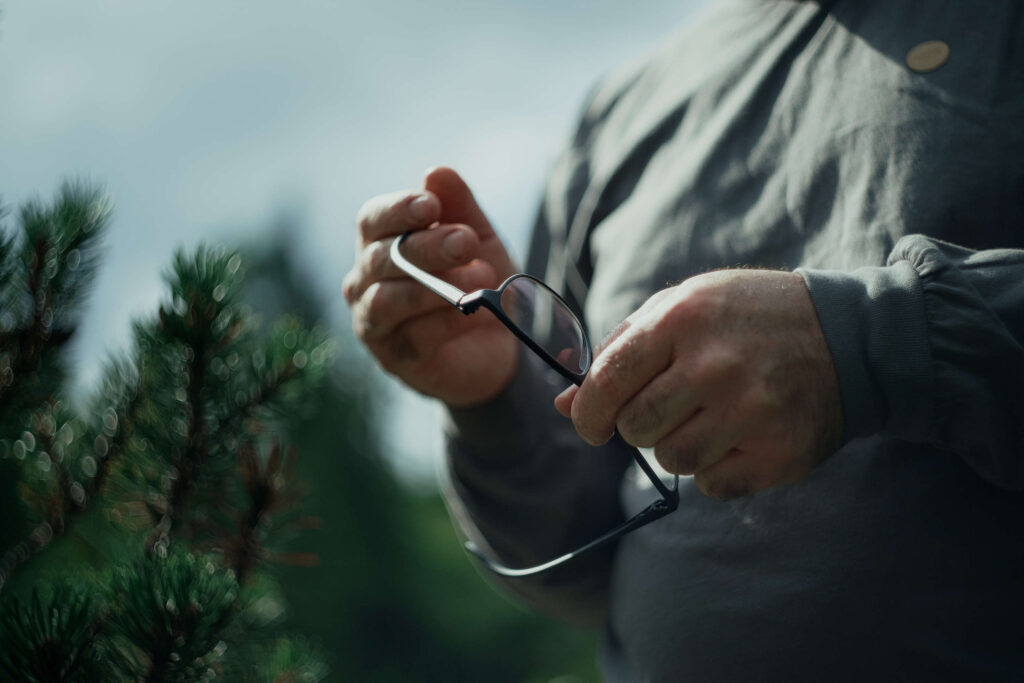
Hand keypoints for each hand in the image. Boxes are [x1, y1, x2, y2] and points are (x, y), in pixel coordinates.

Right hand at [343, 167, 518, 405]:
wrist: (498, 342)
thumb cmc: (477, 280)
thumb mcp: (477, 238)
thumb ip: (459, 208)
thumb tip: (436, 172)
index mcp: (379, 243)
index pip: (372, 220)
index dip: (398, 210)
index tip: (431, 206)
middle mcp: (364, 281)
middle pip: (382, 258)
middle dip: (426, 247)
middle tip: (466, 241)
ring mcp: (373, 323)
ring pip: (388, 300)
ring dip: (435, 287)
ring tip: (481, 278)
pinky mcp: (394, 358)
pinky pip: (413, 337)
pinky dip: (446, 322)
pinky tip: (476, 313)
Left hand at [555, 270, 842, 499]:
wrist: (847, 335)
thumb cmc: (747, 319)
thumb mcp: (684, 308)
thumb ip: (621, 350)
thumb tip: (565, 405)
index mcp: (682, 318)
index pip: (607, 381)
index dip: (588, 412)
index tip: (590, 424)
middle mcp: (715, 365)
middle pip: (635, 428)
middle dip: (640, 425)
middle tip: (670, 408)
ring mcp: (751, 411)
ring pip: (672, 461)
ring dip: (680, 447)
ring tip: (711, 417)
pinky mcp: (780, 452)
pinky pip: (713, 485)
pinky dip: (717, 469)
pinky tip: (741, 436)